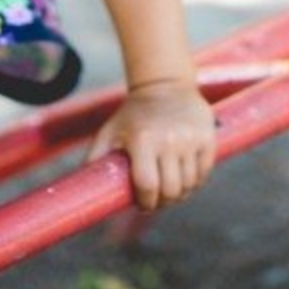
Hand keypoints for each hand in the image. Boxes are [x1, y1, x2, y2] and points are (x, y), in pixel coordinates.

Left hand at [87, 77, 217, 210]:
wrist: (165, 83)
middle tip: (158, 200)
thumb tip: (81, 184)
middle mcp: (169, 140)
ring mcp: (191, 139)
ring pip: (189, 185)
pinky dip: (196, 181)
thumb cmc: (134, 113)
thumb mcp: (111, 130)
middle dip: (163, 202)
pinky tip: (185, 177)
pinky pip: (204, 172)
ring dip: (180, 194)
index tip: (143, 204)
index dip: (145, 203)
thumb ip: (96, 156)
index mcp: (143, 140)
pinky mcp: (207, 138)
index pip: (148, 186)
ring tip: (171, 189)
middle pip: (171, 190)